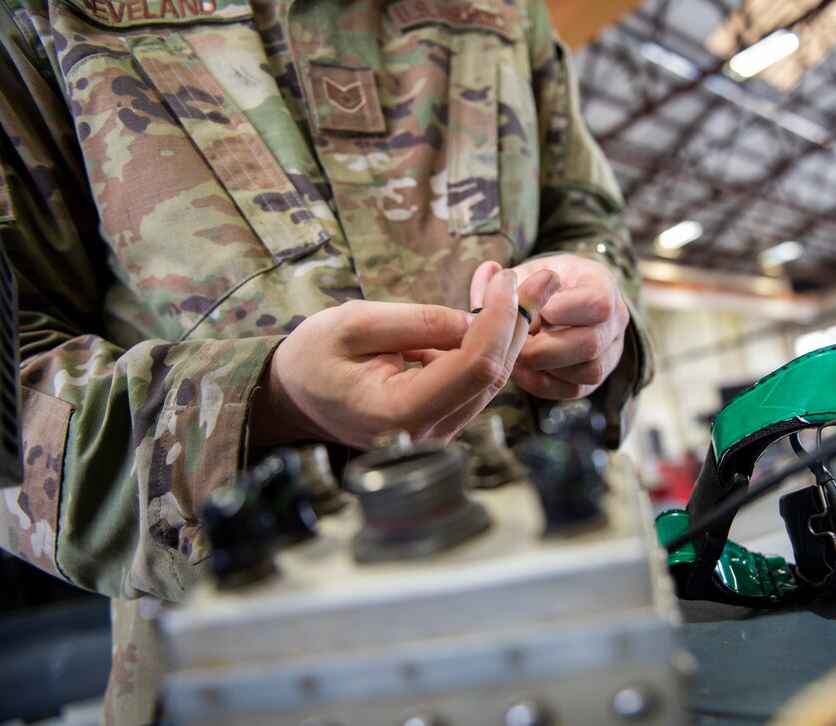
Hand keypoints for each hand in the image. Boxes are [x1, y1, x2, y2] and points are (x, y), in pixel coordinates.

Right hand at [250, 268, 559, 448]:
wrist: (294, 395)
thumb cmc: (313, 358)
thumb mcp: (354, 324)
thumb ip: (418, 322)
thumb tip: (477, 319)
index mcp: (399, 413)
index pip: (473, 368)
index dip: (499, 321)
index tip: (507, 279)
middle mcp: (426, 432)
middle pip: (492, 375)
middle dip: (518, 320)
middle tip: (542, 275)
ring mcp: (438, 430)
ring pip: (491, 378)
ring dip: (508, 329)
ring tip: (517, 281)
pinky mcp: (443, 418)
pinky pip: (477, 379)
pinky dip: (488, 341)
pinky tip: (492, 306)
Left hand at [470, 255, 628, 399]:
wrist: (557, 301)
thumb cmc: (541, 282)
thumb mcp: (527, 271)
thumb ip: (506, 278)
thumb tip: (490, 272)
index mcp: (603, 284)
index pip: (598, 303)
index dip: (563, 310)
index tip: (536, 308)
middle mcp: (614, 321)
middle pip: (590, 344)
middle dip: (543, 347)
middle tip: (514, 342)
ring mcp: (609, 353)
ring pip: (586, 372)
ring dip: (543, 367)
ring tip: (516, 353)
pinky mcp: (593, 379)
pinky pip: (572, 389)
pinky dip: (540, 382)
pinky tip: (519, 368)